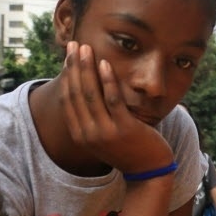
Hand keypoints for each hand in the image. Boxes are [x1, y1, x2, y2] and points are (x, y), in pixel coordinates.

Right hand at [60, 42, 173, 173]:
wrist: (148, 171)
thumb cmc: (127, 148)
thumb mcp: (103, 135)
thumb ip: (92, 117)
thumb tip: (86, 88)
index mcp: (80, 135)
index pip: (68, 99)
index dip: (67, 76)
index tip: (69, 56)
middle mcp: (88, 134)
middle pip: (76, 93)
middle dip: (74, 66)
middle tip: (74, 45)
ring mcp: (105, 132)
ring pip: (91, 94)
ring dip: (87, 68)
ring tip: (87, 48)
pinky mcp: (124, 129)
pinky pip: (113, 99)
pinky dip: (107, 80)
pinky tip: (105, 64)